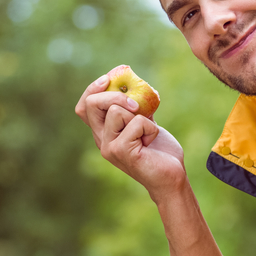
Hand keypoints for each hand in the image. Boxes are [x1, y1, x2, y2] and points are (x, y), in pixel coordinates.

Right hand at [75, 71, 185, 200]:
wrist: (172, 176)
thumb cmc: (159, 151)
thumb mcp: (144, 122)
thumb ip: (134, 108)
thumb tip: (133, 85)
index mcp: (103, 132)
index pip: (83, 107)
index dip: (92, 89)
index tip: (109, 79)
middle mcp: (101, 140)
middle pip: (91, 104)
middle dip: (115, 95)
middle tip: (136, 105)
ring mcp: (109, 147)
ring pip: (115, 111)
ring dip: (139, 115)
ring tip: (147, 132)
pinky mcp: (121, 151)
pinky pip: (136, 122)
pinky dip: (150, 127)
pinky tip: (151, 141)